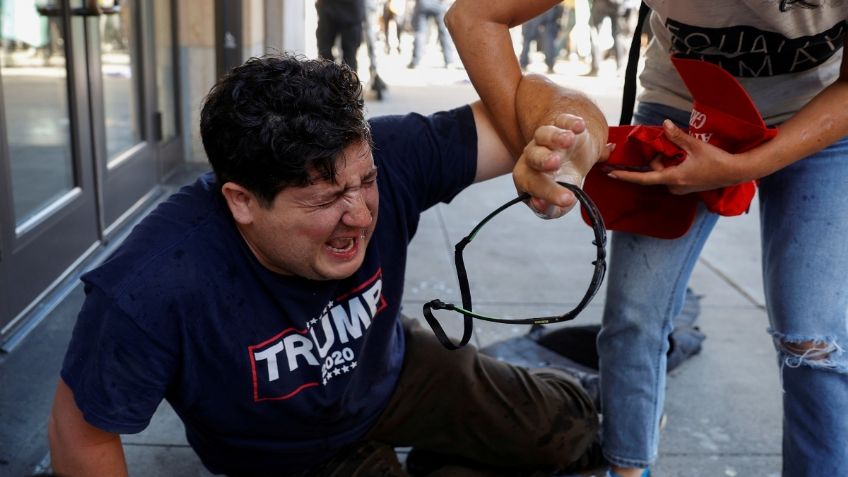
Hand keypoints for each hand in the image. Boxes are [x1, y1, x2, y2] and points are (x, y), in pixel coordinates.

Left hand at [514, 113, 612, 218]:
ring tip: (569, 139)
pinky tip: (579, 126)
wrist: (572, 159)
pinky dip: (571, 122)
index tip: (566, 200)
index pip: (531, 184)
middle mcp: (533, 156)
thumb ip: (548, 209)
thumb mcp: (556, 203)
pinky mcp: (562, 125)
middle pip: (534, 156)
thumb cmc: (561, 185)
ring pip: (544, 134)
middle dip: (543, 159)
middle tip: (555, 163)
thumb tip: (541, 206)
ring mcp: (546, 139)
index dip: (544, 192)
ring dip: (556, 137)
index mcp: (527, 177)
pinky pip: (564, 121)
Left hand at [608, 120, 746, 193]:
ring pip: (663, 173)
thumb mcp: (695, 146)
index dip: (626, 175)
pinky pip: (671, 175)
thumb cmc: (717, 160)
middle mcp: (673, 187)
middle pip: (655, 171)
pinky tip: (686, 158)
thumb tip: (663, 124)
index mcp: (673, 178)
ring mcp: (679, 189)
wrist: (735, 173)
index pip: (644, 178)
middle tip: (672, 145)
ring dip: (667, 161)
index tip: (611, 173)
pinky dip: (673, 165)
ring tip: (685, 152)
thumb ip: (677, 136)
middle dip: (658, 157)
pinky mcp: (685, 188)